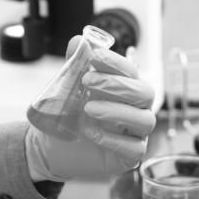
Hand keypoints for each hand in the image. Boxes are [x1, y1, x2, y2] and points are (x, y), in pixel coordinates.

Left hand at [26, 36, 155, 181]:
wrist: (52, 146)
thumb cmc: (68, 114)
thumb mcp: (67, 88)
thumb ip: (74, 65)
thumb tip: (77, 41)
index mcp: (125, 89)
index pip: (131, 71)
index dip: (115, 62)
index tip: (94, 56)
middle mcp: (136, 109)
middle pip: (146, 93)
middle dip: (117, 85)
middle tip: (86, 82)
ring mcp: (136, 134)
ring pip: (145, 120)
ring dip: (116, 111)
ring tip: (87, 108)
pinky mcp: (129, 157)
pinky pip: (134, 148)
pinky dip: (112, 139)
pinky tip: (90, 132)